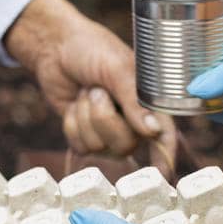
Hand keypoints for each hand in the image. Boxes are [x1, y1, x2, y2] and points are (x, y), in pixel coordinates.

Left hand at [5, 0, 175, 158]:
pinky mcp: (86, 135)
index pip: (164, 134)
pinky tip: (74, 103)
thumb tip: (152, 131)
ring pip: (99, 146)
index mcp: (150, 102)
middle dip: (104, 117)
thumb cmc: (93, 49)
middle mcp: (133, 122)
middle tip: (97, 90)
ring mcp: (109, 131)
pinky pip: (80, 146)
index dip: (166, 156)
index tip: (163, 175)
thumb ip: (135, 100)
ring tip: (86, 91)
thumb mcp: (117, 68)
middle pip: (126, 145)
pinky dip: (72, 122)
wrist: (56, 47)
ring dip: (86, 116)